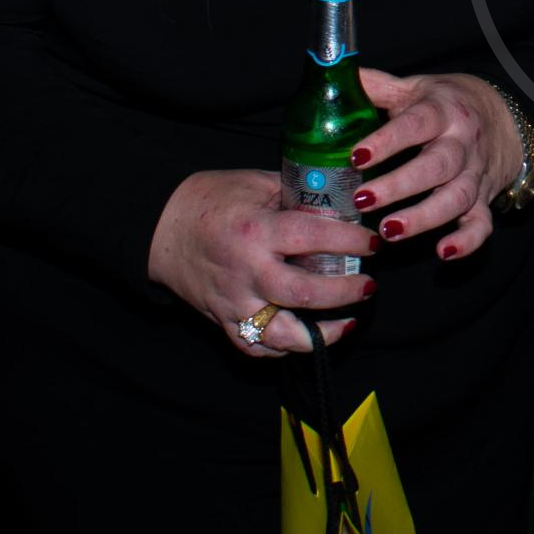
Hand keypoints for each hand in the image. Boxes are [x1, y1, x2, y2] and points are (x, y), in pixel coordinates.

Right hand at [146, 168, 374, 354]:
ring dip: (323, 334)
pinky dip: (286, 349)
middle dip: (346, 293)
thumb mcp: (255, 183)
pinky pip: (258, 349)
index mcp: (255, 230)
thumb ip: (296, 194)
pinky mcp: (223, 321)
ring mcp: (234, 302)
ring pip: (284, 336)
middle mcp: (247, 271)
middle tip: (368, 285)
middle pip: (305, 294)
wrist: (160, 228)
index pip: (313, 237)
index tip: (373, 242)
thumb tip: (339, 202)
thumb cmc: (210, 200)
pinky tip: (308, 337)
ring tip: (348, 322)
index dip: (350, 242)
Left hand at [351, 70, 522, 256]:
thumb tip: (333, 75)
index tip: (357, 156)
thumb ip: (376, 86)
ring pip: (457, 198)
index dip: (388, 141)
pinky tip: (443, 253)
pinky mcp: (484, 199)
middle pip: (436, 166)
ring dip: (424, 217)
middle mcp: (462, 143)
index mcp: (443, 111)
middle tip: (362, 200)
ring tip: (388, 231)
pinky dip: (467, 241)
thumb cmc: (445, 104)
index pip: (417, 124)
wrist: (502, 117)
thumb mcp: (414, 88)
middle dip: (400, 186)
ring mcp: (475, 174)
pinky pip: (482, 224)